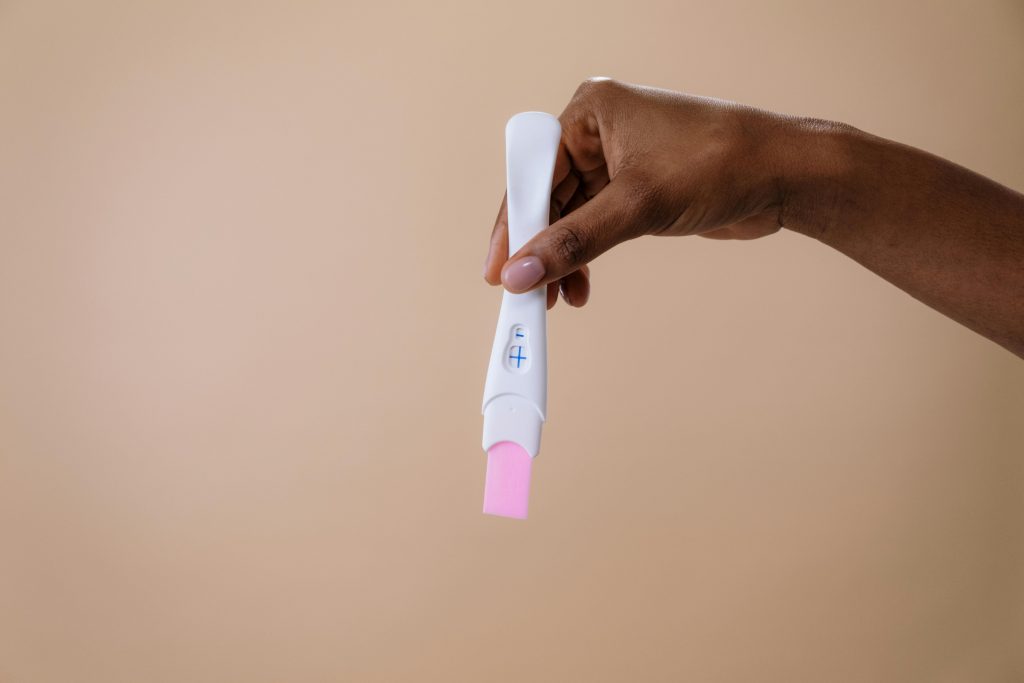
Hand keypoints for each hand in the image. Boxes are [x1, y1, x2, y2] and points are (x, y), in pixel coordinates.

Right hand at [483, 78, 810, 306]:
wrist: (785, 175)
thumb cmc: (721, 163)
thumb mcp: (639, 206)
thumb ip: (575, 243)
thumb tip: (523, 272)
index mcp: (590, 111)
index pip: (532, 172)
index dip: (513, 224)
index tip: (499, 267)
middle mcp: (599, 132)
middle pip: (546, 198)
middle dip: (538, 248)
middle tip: (524, 292)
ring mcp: (617, 161)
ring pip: (569, 218)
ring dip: (562, 260)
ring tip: (556, 298)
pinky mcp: (635, 189)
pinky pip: (594, 226)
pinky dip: (586, 256)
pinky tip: (581, 286)